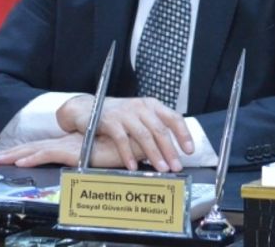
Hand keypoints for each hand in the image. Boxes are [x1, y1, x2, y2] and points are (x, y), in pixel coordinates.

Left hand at [0, 132, 141, 169]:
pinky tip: (21, 162)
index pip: (44, 145)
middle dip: (13, 151)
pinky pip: (49, 154)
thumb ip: (96, 153)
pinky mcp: (74, 151)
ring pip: (37, 149)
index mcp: (72, 141)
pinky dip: (34, 157)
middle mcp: (67, 141)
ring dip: (16, 154)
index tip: (11, 153)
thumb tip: (90, 159)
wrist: (135, 138)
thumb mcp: (105, 152)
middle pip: (35, 145)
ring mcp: (69, 145)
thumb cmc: (123, 146)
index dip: (27, 149)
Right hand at [56, 95, 193, 171]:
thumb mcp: (138, 117)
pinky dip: (128, 154)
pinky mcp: (109, 121)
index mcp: (151, 105)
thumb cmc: (116, 116)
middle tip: (176, 167)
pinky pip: (122, 139)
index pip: (173, 118)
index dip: (183, 134)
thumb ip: (153, 128)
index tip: (189, 151)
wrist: (85, 109)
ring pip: (144, 135)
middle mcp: (140, 107)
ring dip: (154, 154)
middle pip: (160, 129)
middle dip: (170, 150)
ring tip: (161, 169)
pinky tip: (133, 166)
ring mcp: (125, 113)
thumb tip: (171, 150)